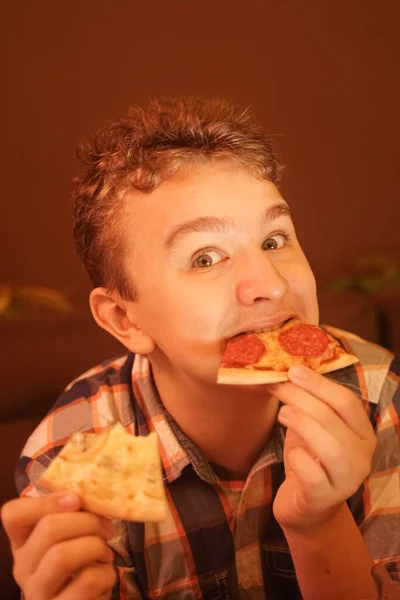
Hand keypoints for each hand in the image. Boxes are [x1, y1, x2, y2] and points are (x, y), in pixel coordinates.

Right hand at [1, 491, 115, 599]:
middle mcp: (22, 568)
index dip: (46, 501)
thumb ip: (73, 515)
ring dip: (96, 547)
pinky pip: (87, 581)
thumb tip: (85, 496)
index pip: (13, 514)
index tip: (76, 500)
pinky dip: (107, 573)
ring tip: (105, 554)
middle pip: (49, 529)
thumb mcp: (70, 537)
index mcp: (23, 543)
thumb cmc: (81, 565)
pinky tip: (105, 577)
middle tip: (106, 528)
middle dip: (88, 521)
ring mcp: (38, 593)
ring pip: (63, 556)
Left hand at [269, 365, 376, 530]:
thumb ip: (306, 405)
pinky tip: (290, 452)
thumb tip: (283, 374)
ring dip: (303, 423)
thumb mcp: (310, 429)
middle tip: (277, 386)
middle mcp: (362, 456)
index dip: (319, 383)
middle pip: (334, 418)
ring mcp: (346, 480)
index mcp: (362, 433)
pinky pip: (313, 475)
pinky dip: (299, 458)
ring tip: (282, 413)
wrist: (306, 509)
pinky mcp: (325, 498)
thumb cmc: (309, 461)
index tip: (293, 370)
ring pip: (330, 446)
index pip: (347, 402)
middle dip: (302, 397)